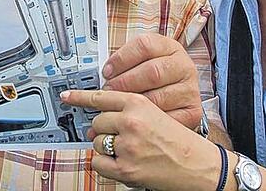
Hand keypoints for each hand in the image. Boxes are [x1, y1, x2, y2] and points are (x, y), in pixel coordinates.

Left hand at [61, 90, 218, 190]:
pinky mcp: (125, 169)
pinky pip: (98, 163)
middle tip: (123, 136)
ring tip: (129, 150)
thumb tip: (99, 118)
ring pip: (97, 143)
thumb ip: (129, 110)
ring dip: (107, 147)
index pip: (101, 96)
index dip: (80, 97)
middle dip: (105, 130)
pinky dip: (106, 165)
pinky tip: (123, 163)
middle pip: (97, 122)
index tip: (67, 96)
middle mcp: (131, 122)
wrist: (198, 165)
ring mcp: (127, 146)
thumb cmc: (179, 141)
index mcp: (139, 104)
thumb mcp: (156, 113)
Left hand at [103, 33, 201, 127]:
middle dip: (124, 83)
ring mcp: (190, 89)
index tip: (106, 71)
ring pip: (157, 97)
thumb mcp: (144, 61)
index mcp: (170, 48)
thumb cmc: (157, 78)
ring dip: (133, 104)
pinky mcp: (193, 111)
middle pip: (152, 72)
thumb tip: (104, 75)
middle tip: (108, 91)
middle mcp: (184, 66)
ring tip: (117, 106)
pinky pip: (166, 118)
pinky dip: (147, 121)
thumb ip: (126, 64)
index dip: (121, 58)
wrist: (180, 98)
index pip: (144, 46)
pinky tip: (136, 119)